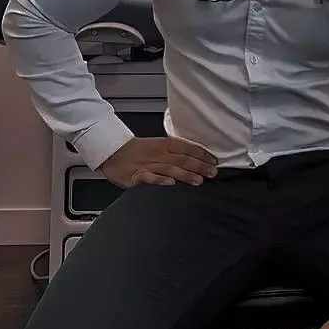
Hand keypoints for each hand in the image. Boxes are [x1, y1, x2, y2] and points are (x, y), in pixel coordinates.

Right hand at [100, 137, 217, 187]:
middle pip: (182, 159)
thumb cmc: (139, 151)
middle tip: (213, 173)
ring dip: (185, 174)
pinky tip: (170, 183)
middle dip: (199, 166)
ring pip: (170, 168)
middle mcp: (160, 154)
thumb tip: (198, 160)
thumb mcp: (159, 147)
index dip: (202, 155)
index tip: (215, 161)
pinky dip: (160, 179)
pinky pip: (149, 177)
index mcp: (165, 145)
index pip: (187, 148)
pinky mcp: (137, 175)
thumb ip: (176, 153)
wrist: (113, 152)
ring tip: (198, 181)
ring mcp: (149, 164)